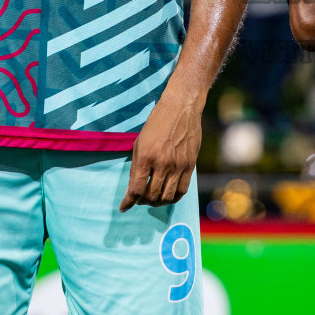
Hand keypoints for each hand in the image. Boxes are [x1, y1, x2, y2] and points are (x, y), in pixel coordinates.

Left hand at [121, 92, 202, 209]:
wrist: (181, 108)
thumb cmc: (157, 123)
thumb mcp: (140, 143)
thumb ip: (136, 167)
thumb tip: (133, 189)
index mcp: (146, 157)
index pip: (136, 189)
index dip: (129, 202)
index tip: (124, 207)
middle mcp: (162, 163)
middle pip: (151, 196)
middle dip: (142, 202)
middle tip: (139, 200)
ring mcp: (178, 165)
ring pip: (167, 196)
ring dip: (158, 202)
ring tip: (153, 199)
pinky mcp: (190, 165)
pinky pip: (182, 190)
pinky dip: (174, 197)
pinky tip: (168, 195)